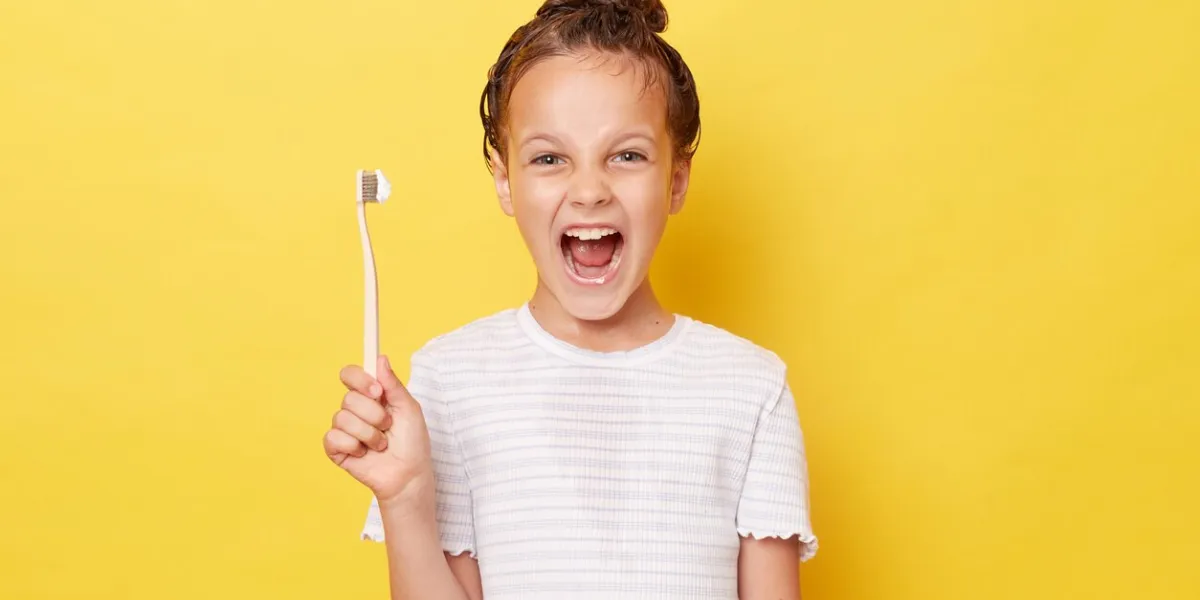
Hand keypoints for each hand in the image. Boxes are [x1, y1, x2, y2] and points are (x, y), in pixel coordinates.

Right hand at [323, 355, 433, 505]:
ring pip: (343, 419)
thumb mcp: (409, 408)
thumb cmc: (412, 442)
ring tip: (381, 444)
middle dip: (374, 415)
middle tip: (387, 427)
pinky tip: (364, 454)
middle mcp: (355, 409)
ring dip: (369, 434)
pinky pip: (334, 438)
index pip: (350, 374)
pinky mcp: (335, 448)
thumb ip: (393, 384)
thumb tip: (380, 358)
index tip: (377, 391)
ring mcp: (343, 428)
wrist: (408, 475)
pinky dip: (354, 446)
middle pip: (349, 398)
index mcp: (371, 396)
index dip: (360, 379)